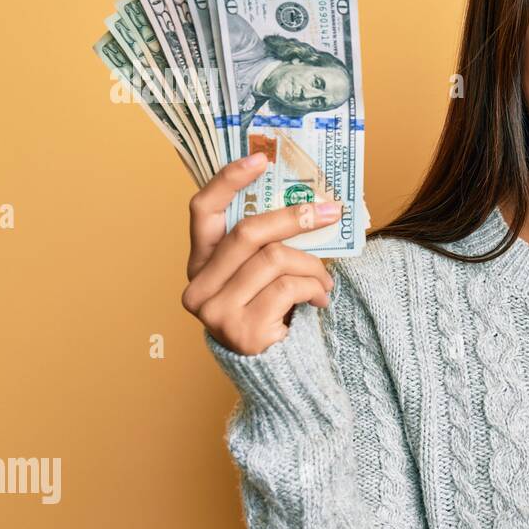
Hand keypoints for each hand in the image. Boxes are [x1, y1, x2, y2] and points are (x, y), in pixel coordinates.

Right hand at [182, 153, 341, 355]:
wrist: (277, 370)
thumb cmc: (271, 310)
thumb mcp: (262, 274)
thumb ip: (266, 244)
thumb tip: (308, 201)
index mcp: (200, 263)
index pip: (203, 210)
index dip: (228, 180)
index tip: (260, 158)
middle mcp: (198, 286)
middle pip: (248, 232)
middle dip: (295, 217)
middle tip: (331, 211)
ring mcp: (215, 311)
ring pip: (274, 258)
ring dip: (312, 265)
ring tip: (326, 280)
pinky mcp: (241, 330)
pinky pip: (288, 288)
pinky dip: (314, 288)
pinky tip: (320, 300)